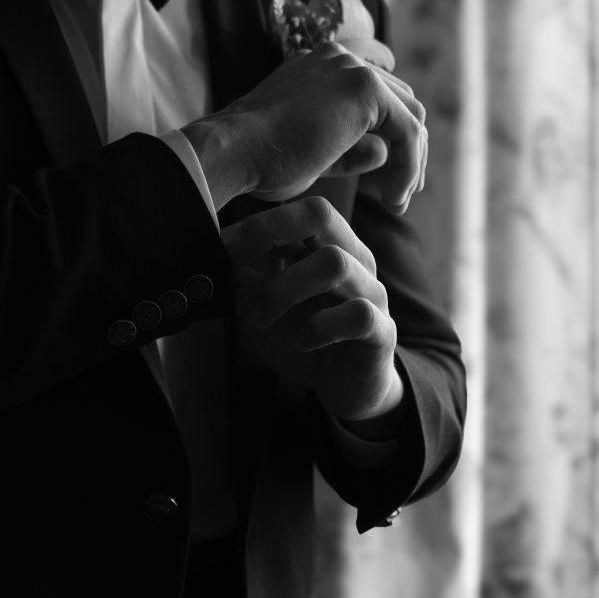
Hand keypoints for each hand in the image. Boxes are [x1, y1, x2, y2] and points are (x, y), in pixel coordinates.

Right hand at [182, 41, 425, 213]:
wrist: (234, 151)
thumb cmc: (259, 160)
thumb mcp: (314, 155)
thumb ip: (350, 149)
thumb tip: (383, 152)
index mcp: (320, 69)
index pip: (375, 98)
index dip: (390, 140)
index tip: (389, 182)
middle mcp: (339, 59)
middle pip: (400, 101)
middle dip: (409, 150)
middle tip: (402, 194)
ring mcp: (352, 69)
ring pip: (409, 115)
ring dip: (411, 161)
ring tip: (399, 201)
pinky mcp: (364, 89)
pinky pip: (407, 131)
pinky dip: (408, 167)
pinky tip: (395, 198)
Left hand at [223, 195, 403, 422]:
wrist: (347, 388)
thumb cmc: (307, 340)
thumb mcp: (267, 309)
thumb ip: (248, 282)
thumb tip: (216, 257)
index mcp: (329, 245)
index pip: (298, 209)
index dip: (256, 224)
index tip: (221, 250)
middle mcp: (355, 259)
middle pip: (320, 215)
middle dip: (268, 234)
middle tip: (236, 269)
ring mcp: (372, 292)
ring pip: (334, 262)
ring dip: (283, 289)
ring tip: (259, 318)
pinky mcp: (382, 331)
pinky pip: (357, 313)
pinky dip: (319, 328)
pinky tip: (302, 342)